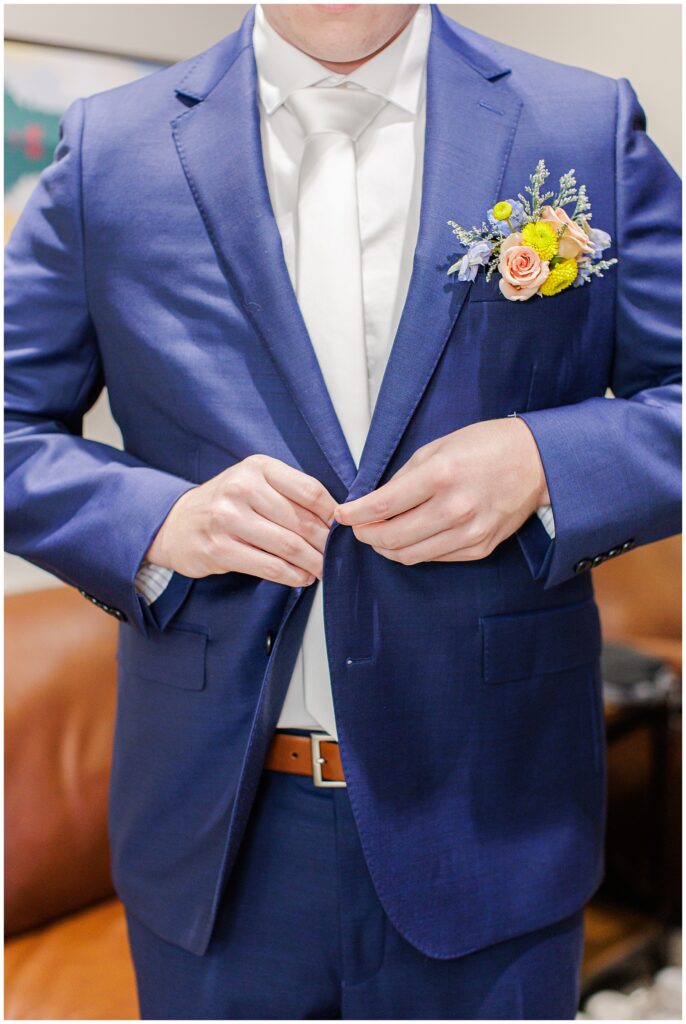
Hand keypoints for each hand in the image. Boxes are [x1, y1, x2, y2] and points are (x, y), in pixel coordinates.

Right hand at [146, 455, 335, 586]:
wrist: (177, 523)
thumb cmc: (227, 503)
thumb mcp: (255, 482)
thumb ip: (290, 492)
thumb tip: (337, 517)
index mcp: (258, 467)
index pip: (309, 491)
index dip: (333, 513)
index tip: (343, 528)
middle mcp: (241, 488)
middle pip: (302, 521)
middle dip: (326, 544)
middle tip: (339, 556)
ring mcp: (228, 519)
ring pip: (289, 546)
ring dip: (314, 563)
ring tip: (324, 570)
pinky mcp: (219, 549)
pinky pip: (270, 567)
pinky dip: (293, 575)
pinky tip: (302, 577)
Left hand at [334, 418, 549, 564]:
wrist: (537, 462)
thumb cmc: (485, 447)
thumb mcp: (438, 447)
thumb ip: (404, 477)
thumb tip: (373, 502)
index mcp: (440, 475)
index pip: (382, 505)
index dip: (354, 514)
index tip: (342, 515)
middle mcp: (454, 508)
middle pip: (392, 538)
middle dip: (366, 535)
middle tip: (358, 528)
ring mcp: (469, 532)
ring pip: (410, 555)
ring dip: (386, 548)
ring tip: (379, 535)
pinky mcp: (480, 547)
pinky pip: (435, 558)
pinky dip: (415, 551)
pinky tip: (410, 538)